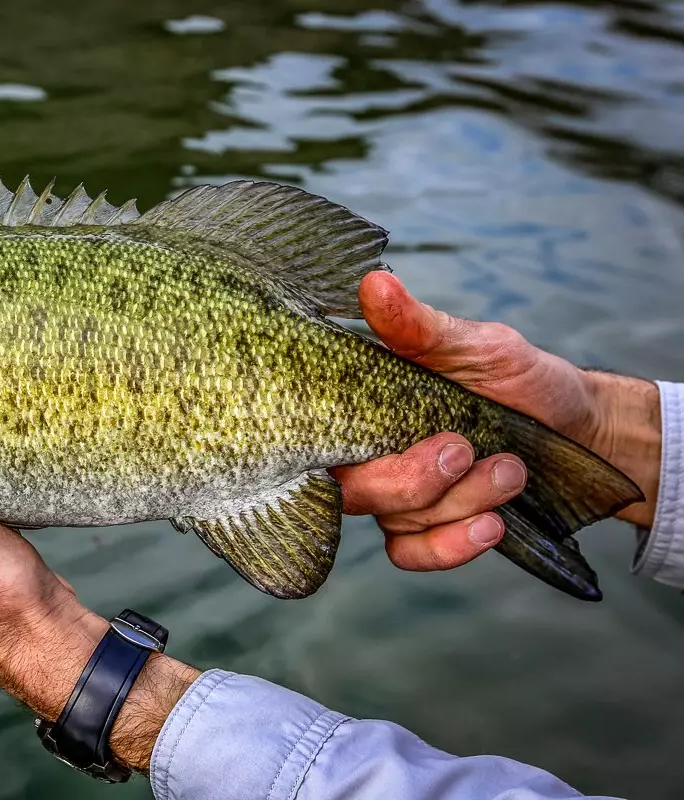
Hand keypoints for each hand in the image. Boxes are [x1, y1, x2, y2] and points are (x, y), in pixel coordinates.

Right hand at [331, 271, 661, 571]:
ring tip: (511, 469)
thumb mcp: (477, 344)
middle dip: (416, 480)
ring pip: (394, 521)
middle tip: (465, 447)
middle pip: (354, 490)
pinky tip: (490, 524)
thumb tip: (373, 283)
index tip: (408, 431)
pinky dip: (450, 546)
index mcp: (365, 405)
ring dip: (460, 501)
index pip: (319, 433)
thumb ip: (418, 326)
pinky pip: (411, 554)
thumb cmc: (518, 378)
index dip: (342, 445)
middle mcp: (369, 452)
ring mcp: (394, 496)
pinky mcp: (424, 530)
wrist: (577, 428)